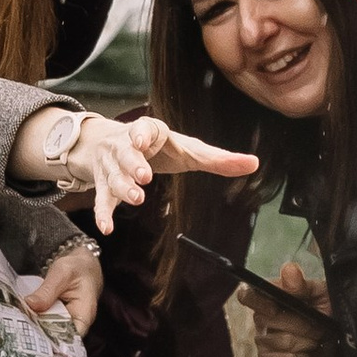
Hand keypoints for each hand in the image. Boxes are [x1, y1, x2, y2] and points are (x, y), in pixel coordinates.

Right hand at [13, 106, 257, 235]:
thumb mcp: (187, 150)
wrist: (109, 144)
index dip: (142, 134)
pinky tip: (107, 228)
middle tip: (144, 176)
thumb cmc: (158, 148)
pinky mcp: (102, 184)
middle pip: (126, 153)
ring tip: (136, 198)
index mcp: (149, 132)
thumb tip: (254, 164)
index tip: (143, 141)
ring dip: (123, 187)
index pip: (144, 127)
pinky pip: (101, 199)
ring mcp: (112, 165)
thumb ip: (218, 159)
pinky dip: (103, 213)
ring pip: (113, 176)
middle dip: (134, 164)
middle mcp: (126, 146)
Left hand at [21, 242, 103, 334]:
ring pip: (47, 331)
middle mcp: (74, 324)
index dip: (51, 342)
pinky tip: (19, 318)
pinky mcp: (53, 317)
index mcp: (83, 316)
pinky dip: (33, 320)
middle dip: (37, 336)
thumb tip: (30, 305)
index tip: (33, 338)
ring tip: (15, 325)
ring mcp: (63, 321)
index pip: (69, 339)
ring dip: (32, 328)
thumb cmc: (78, 267)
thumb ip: (47, 291)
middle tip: (18, 330)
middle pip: (55, 338)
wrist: (81, 263)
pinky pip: (43, 322)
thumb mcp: (62, 273)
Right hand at [250, 256, 334, 356]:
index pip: (247, 295)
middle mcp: (260, 318)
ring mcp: (262, 341)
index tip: (275, 308)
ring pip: (282, 341)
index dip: (257, 302)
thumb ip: (302, 284)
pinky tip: (306, 353)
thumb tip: (289, 269)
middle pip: (270, 320)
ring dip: (306, 342)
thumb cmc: (323, 313)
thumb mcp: (320, 294)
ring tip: (315, 339)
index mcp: (269, 297)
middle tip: (319, 326)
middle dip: (302, 324)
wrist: (332, 345)